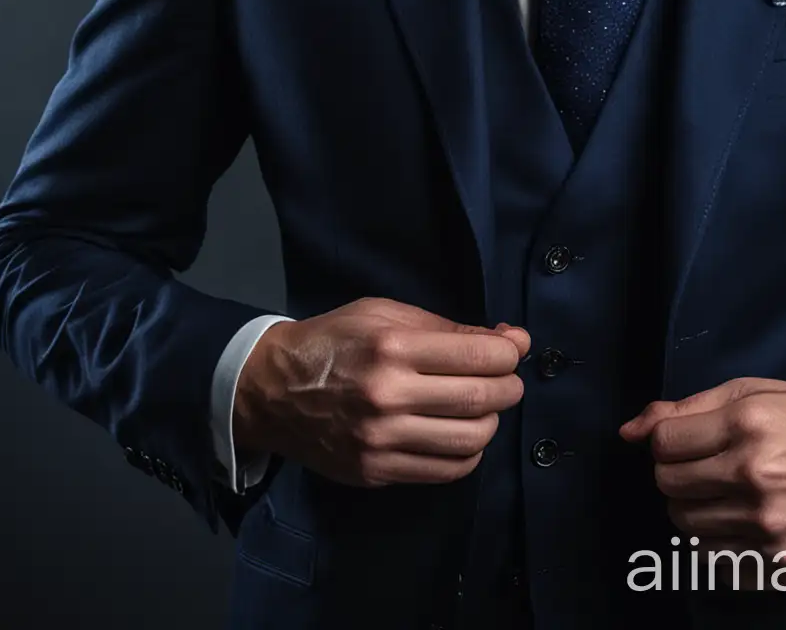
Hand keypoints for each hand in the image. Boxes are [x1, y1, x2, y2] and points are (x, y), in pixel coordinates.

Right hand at [234, 296, 529, 486]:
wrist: (272, 390)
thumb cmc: (335, 340)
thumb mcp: (386, 313)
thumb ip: (448, 329)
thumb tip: (511, 341)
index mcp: (393, 348)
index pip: (478, 357)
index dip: (509, 354)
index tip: (513, 350)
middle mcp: (388, 397)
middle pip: (480, 399)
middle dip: (510, 387)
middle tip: (508, 379)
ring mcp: (381, 441)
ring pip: (470, 440)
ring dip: (493, 421)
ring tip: (485, 407)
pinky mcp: (376, 472)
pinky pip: (445, 471)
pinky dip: (468, 453)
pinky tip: (462, 433)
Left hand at [619, 378, 785, 588]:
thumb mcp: (751, 393)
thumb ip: (685, 409)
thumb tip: (629, 430)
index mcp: (748, 426)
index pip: (663, 443)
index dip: (668, 440)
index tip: (686, 440)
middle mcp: (757, 478)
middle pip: (670, 486)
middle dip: (678, 473)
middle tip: (707, 465)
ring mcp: (772, 527)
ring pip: (687, 528)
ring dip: (696, 509)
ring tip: (726, 492)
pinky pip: (718, 563)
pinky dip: (719, 543)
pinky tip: (741, 521)